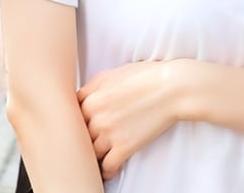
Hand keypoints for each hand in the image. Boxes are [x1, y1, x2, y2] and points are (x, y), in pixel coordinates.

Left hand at [78, 60, 184, 180]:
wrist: (171, 88)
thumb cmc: (145, 76)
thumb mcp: (112, 74)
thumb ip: (92, 87)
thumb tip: (81, 98)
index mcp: (91, 96)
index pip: (72, 115)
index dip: (78, 121)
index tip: (82, 125)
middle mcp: (96, 115)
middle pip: (79, 135)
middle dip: (84, 138)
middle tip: (89, 142)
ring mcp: (109, 133)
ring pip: (91, 153)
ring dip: (95, 155)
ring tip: (100, 155)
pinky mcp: (124, 147)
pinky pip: (107, 167)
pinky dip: (107, 170)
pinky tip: (111, 167)